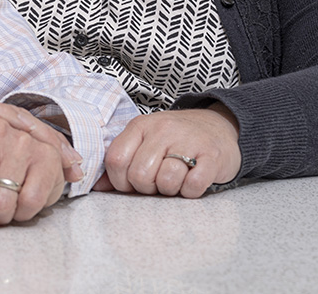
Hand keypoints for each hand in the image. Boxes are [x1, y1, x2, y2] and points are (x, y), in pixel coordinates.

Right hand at [0, 97, 82, 226]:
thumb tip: (12, 186)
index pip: (14, 122)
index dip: (45, 141)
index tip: (71, 163)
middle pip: (17, 120)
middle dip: (47, 144)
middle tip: (73, 166)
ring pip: (4, 128)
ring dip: (30, 151)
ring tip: (52, 174)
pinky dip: (8, 157)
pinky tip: (22, 175)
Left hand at [102, 103, 240, 197]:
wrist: (220, 126)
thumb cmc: (177, 139)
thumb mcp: (145, 141)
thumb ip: (122, 161)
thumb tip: (97, 186)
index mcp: (140, 126)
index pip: (116, 160)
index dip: (120, 181)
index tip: (132, 183)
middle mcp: (162, 129)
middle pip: (139, 175)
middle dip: (147, 188)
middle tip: (158, 182)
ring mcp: (188, 140)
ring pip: (166, 180)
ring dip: (171, 189)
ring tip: (176, 179)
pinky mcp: (212, 155)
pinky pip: (193, 185)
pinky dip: (191, 191)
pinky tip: (192, 181)